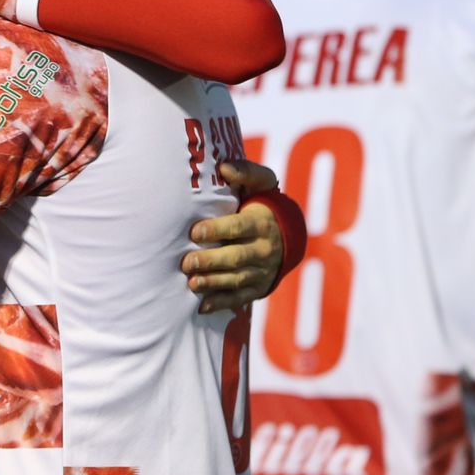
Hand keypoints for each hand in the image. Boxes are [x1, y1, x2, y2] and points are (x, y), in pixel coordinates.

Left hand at [183, 161, 284, 314]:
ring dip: (213, 283)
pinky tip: (202, 306)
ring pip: (236, 279)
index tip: (194, 232)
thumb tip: (223, 167)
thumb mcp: (262, 184)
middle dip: (210, 261)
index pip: (238, 227)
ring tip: (192, 283)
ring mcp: (262, 271)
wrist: (288, 235)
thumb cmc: (263, 204)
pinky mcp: (258, 288)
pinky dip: (221, 303)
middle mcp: (264, 249)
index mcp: (261, 223)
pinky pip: (240, 298)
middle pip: (236, 257)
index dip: (217, 230)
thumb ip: (245, 173)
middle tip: (186, 262)